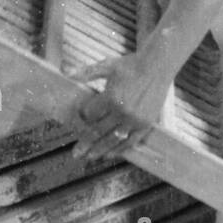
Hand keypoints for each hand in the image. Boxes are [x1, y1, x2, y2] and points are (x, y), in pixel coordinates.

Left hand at [71, 48, 170, 162]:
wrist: (156, 67)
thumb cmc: (130, 65)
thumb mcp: (107, 65)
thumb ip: (87, 72)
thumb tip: (66, 73)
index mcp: (111, 98)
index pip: (90, 115)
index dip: (82, 118)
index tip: (77, 120)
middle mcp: (122, 112)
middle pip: (99, 132)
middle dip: (86, 143)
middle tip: (76, 154)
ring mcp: (134, 120)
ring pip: (113, 140)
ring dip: (100, 150)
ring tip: (89, 157)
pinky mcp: (145, 124)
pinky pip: (131, 142)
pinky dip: (120, 150)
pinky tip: (109, 155)